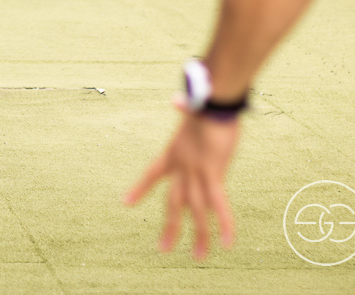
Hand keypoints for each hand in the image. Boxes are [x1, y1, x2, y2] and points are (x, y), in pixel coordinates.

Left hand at [123, 104, 239, 259]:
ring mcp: (196, 170)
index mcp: (175, 150)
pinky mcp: (213, 172)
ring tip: (198, 257)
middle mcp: (182, 164)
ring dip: (199, 235)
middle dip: (170, 225)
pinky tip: (228, 242)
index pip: (152, 172)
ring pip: (196, 209)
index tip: (126, 203)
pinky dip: (225, 222)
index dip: (140, 188)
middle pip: (174, 201)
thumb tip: (176, 100)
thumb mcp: (194, 110)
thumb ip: (185, 109)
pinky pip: (219, 203)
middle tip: (162, 248)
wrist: (213, 97)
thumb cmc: (207, 100)